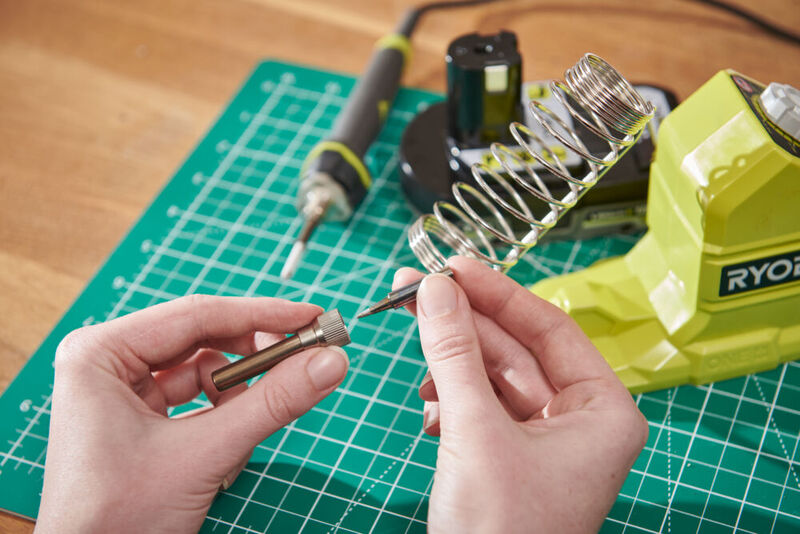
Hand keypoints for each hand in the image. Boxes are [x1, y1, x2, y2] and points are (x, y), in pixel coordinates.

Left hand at [36, 295, 348, 533]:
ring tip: (264, 411)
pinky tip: (233, 438)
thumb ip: (271, 404)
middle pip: (202, 337)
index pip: (197, 315)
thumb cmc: (117, 521)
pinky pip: (198, 398)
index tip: (312, 316)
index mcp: (100, 353)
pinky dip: (225, 414)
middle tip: (308, 354)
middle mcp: (108, 363)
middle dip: (255, 353)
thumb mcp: (203, 455)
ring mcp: (123, 391)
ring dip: (240, 391)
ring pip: (204, 368)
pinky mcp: (140, 418)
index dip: (263, 315)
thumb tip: (329, 363)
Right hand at [394, 257, 647, 533]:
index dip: (498, 293)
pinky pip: (481, 407)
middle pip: (516, 350)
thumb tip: (433, 289)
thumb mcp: (474, 430)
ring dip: (452, 367)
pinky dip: (452, 401)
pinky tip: (430, 409)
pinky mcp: (511, 456)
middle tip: (416, 291)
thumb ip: (453, 353)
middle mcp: (580, 420)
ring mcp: (545, 440)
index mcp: (603, 411)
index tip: (453, 267)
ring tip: (419, 362)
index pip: (549, 328)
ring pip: (494, 378)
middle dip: (463, 325)